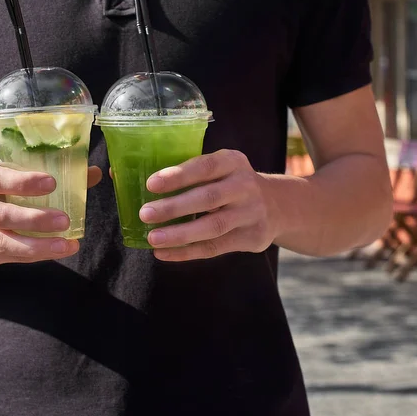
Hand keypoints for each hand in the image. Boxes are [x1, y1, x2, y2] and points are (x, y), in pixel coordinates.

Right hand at [0, 163, 101, 265]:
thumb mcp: (11, 174)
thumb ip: (51, 174)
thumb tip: (95, 173)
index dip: (24, 182)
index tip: (52, 182)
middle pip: (1, 216)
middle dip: (34, 220)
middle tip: (65, 220)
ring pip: (3, 243)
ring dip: (37, 247)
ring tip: (66, 245)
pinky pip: (8, 257)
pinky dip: (33, 256)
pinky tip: (56, 251)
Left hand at [139, 150, 277, 261]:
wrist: (277, 205)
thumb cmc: (230, 183)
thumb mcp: (221, 168)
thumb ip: (192, 173)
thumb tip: (139, 184)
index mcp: (233, 162)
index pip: (205, 167)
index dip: (178, 176)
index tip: (151, 184)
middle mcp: (245, 186)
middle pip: (208, 198)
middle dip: (174, 207)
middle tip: (145, 214)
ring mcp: (250, 213)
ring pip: (212, 227)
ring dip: (180, 234)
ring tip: (152, 238)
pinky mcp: (251, 238)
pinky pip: (215, 248)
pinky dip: (187, 252)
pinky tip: (164, 253)